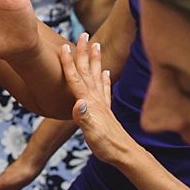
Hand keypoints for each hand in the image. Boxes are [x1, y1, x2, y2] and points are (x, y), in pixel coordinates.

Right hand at [60, 34, 141, 167]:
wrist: (125, 155)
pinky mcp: (107, 110)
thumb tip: (79, 102)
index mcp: (88, 103)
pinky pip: (105, 89)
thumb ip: (84, 118)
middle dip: (83, 52)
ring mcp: (102, 103)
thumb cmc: (106, 146)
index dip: (69, 62)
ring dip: (95, 60)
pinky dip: (104, 78)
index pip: (75, 79)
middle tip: (83, 34)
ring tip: (96, 45)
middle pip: (87, 71)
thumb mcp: (92, 134)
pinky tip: (105, 73)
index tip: (64, 46)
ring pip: (96, 75)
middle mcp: (95, 99)